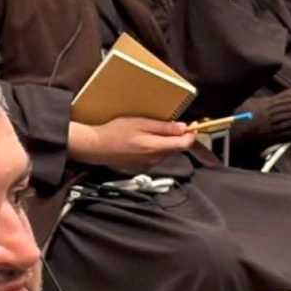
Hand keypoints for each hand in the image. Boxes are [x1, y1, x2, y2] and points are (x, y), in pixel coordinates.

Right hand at [67, 117, 197, 174]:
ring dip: (166, 142)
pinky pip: (155, 157)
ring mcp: (147, 165)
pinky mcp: (140, 167)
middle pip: (175, 149)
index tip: (194, 125)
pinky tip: (144, 140)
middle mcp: (154, 160)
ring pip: (165, 153)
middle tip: (175, 124)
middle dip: (178, 137)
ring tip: (155, 130)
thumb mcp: (141, 123)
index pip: (184, 144)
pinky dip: (155, 148)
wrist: (96, 147)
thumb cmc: (115, 132)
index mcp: (156, 147)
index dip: (192, 134)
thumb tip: (183, 128)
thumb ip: (163, 128)